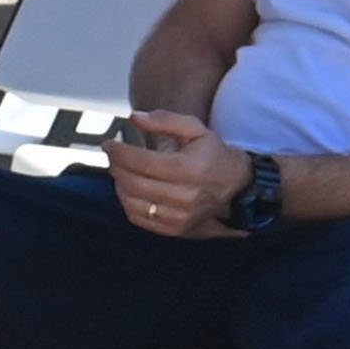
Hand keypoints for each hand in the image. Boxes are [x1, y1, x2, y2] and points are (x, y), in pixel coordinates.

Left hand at [105, 110, 249, 238]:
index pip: (141, 161)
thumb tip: (135, 118)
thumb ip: (165, 120)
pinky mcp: (176, 230)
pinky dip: (128, 204)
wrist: (239, 189)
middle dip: (116, 166)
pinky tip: (130, 190)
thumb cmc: (215, 157)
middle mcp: (185, 195)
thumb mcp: (196, 130)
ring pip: (133, 203)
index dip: (119, 152)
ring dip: (119, 185)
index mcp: (189, 168)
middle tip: (113, 156)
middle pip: (133, 182)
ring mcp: (180, 216)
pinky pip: (140, 219)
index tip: (109, 144)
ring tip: (120, 171)